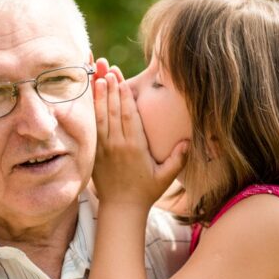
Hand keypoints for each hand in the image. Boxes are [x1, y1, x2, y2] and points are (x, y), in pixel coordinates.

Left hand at [92, 58, 187, 207]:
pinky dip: (91, 111)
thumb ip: (177, 159)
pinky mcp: (95, 152)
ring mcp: (104, 148)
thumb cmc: (146, 191)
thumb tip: (188, 141)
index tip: (121, 81)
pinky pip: (93, 128)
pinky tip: (90, 98)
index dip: (124, 97)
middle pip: (113, 112)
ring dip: (99, 96)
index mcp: (135, 148)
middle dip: (111, 89)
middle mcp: (118, 145)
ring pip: (101, 117)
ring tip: (99, 77)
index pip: (129, 117)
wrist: (121, 208)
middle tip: (108, 70)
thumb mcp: (166, 177)